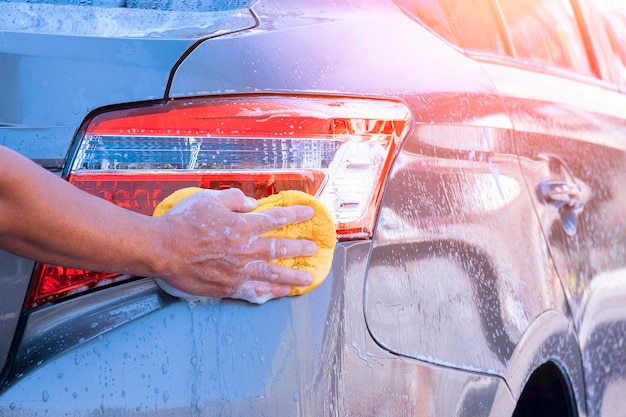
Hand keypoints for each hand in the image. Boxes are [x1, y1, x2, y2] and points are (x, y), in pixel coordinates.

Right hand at [154, 188, 317, 302]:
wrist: (162, 249)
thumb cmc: (183, 222)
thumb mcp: (208, 199)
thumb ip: (233, 199)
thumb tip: (252, 203)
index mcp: (242, 226)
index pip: (276, 218)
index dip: (295, 215)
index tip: (309, 214)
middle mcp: (245, 249)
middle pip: (280, 249)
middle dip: (300, 248)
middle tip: (313, 249)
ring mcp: (238, 271)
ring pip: (273, 274)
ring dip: (292, 277)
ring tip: (307, 279)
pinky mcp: (228, 287)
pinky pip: (254, 291)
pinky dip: (268, 293)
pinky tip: (279, 294)